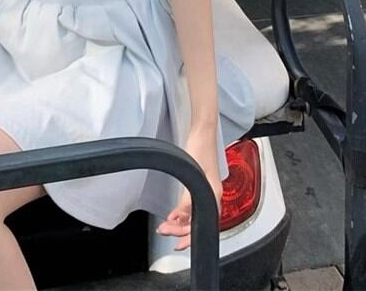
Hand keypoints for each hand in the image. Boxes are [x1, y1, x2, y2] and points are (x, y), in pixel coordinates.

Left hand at [155, 126, 223, 250]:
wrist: (202, 133)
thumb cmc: (200, 148)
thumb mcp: (193, 175)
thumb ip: (188, 198)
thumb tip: (183, 216)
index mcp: (214, 196)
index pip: (203, 225)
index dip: (190, 237)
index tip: (178, 244)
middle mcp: (212, 196)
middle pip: (197, 222)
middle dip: (180, 231)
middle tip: (165, 231)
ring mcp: (207, 191)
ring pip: (194, 215)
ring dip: (180, 223)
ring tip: (166, 225)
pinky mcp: (201, 185)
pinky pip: (192, 206)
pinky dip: (182, 213)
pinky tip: (173, 214)